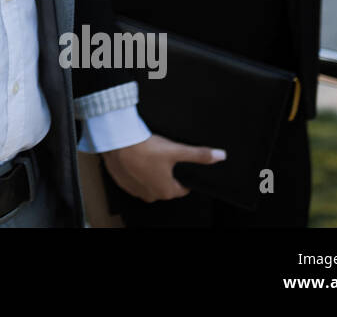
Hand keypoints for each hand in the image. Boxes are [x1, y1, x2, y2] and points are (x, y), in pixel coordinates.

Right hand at [100, 133, 225, 201]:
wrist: (117, 141)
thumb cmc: (145, 148)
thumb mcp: (176, 150)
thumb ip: (199, 155)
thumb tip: (220, 156)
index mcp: (166, 191)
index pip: (182, 188)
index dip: (183, 175)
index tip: (177, 162)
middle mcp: (150, 195)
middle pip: (165, 185)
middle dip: (165, 173)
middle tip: (162, 156)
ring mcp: (134, 190)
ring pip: (148, 182)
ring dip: (149, 172)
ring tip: (148, 155)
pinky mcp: (122, 183)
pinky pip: (134, 179)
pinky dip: (136, 170)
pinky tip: (136, 157)